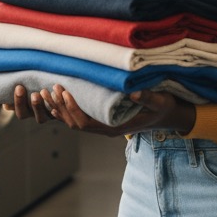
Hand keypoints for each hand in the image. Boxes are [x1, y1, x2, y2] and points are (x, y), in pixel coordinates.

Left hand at [5, 84, 194, 137]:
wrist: (168, 114)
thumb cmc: (164, 107)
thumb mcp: (161, 101)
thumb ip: (148, 98)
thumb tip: (133, 94)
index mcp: (115, 127)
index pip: (85, 123)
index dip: (72, 109)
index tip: (65, 91)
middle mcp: (105, 129)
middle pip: (74, 124)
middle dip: (60, 107)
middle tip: (51, 87)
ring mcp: (103, 125)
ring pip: (73, 122)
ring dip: (59, 108)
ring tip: (48, 90)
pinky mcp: (102, 119)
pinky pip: (79, 117)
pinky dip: (65, 109)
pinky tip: (57, 97)